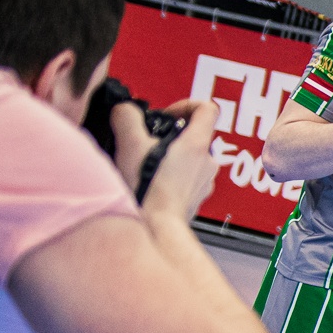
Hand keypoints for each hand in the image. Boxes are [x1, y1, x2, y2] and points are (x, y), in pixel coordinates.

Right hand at [125, 99, 221, 222]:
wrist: (155, 228)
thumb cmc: (148, 191)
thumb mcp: (130, 144)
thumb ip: (127, 118)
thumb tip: (125, 110)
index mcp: (197, 144)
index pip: (207, 109)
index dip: (186, 104)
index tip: (166, 114)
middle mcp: (207, 163)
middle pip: (194, 136)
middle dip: (169, 136)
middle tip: (146, 143)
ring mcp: (203, 183)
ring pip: (188, 160)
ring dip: (168, 158)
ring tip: (144, 165)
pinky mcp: (194, 200)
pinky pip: (185, 181)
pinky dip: (169, 178)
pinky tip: (150, 183)